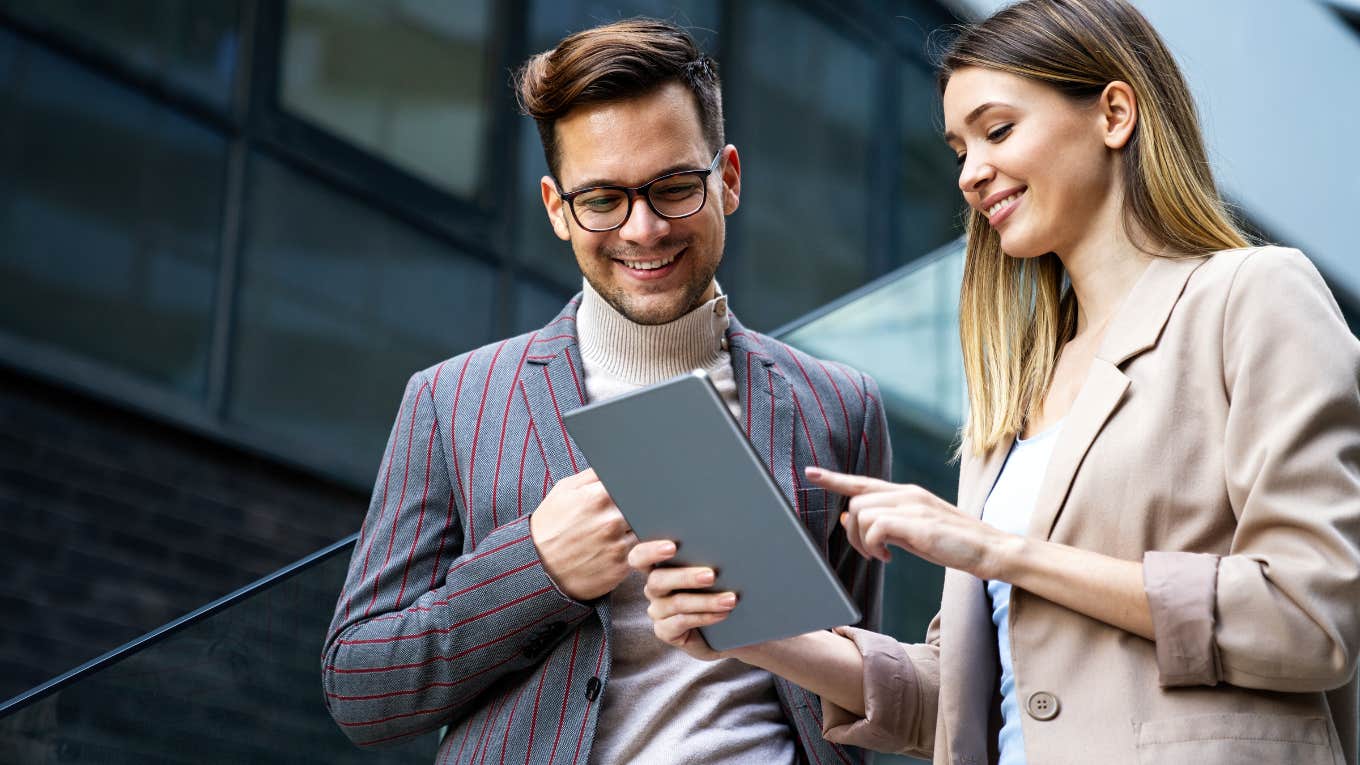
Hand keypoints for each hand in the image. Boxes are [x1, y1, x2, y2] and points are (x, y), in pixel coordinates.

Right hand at [530, 469, 635, 600]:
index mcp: (598, 497)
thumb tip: (619, 465)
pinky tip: (616, 548)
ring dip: (637, 530)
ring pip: (644, 531)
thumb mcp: (565, 490)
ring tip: (619, 531)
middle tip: (632, 511)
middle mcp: (611, 521)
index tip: (636, 491)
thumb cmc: (551, 525)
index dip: (637, 488)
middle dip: (640, 509)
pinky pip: (641, 554)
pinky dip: (636, 551)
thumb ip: (594, 475)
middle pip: (645, 508)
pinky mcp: (620, 568)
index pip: (636, 484)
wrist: (538, 567)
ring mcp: (617, 546)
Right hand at [627, 540, 736, 661]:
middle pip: (658, 580)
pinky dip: (705, 616)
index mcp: (658, 566)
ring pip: (677, 602)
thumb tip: (722, 549)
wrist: (722, 628)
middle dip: (685, 577)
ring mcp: (657, 611)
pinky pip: (682, 622)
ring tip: (730, 599)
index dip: (650, 551)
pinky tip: (723, 613)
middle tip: (711, 575)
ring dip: (706, 600)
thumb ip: (706, 560)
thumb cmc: (716, 590)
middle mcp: (654, 588)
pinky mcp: (664, 631)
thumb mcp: (710, 573)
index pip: (640, 556)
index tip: (672, 547)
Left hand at [804, 466, 1013, 579]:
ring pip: (861, 514)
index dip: (834, 479)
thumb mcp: (912, 531)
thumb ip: (883, 523)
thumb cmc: (952, 544)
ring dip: (863, 541)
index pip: (863, 482)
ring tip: (882, 556)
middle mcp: (907, 494)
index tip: (811, 473)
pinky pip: (875, 528)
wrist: (990, 549)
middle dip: (853, 532)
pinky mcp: (917, 522)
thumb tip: (846, 520)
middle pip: (855, 502)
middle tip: (871, 553)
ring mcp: (913, 506)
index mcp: (907, 493)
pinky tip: (889, 558)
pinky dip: (874, 546)